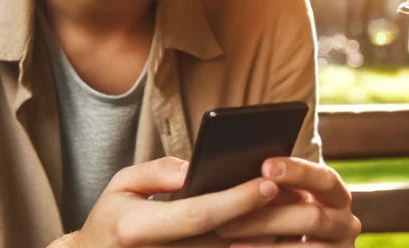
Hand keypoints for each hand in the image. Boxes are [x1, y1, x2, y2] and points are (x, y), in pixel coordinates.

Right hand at [66, 157, 278, 246]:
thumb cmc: (111, 221)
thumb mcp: (119, 186)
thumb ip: (155, 173)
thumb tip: (192, 168)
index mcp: (137, 229)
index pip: (199, 215)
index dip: (236, 200)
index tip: (268, 183)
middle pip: (225, 238)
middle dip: (264, 217)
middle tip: (297, 195)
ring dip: (266, 236)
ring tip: (294, 210)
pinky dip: (250, 245)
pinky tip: (272, 232)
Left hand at [214, 157, 361, 246]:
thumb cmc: (278, 224)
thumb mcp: (280, 204)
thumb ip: (270, 190)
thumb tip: (235, 173)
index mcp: (336, 197)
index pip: (324, 179)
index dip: (297, 172)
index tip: (265, 167)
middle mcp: (346, 224)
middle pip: (312, 217)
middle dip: (267, 218)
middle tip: (226, 220)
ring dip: (264, 246)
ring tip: (230, 243)